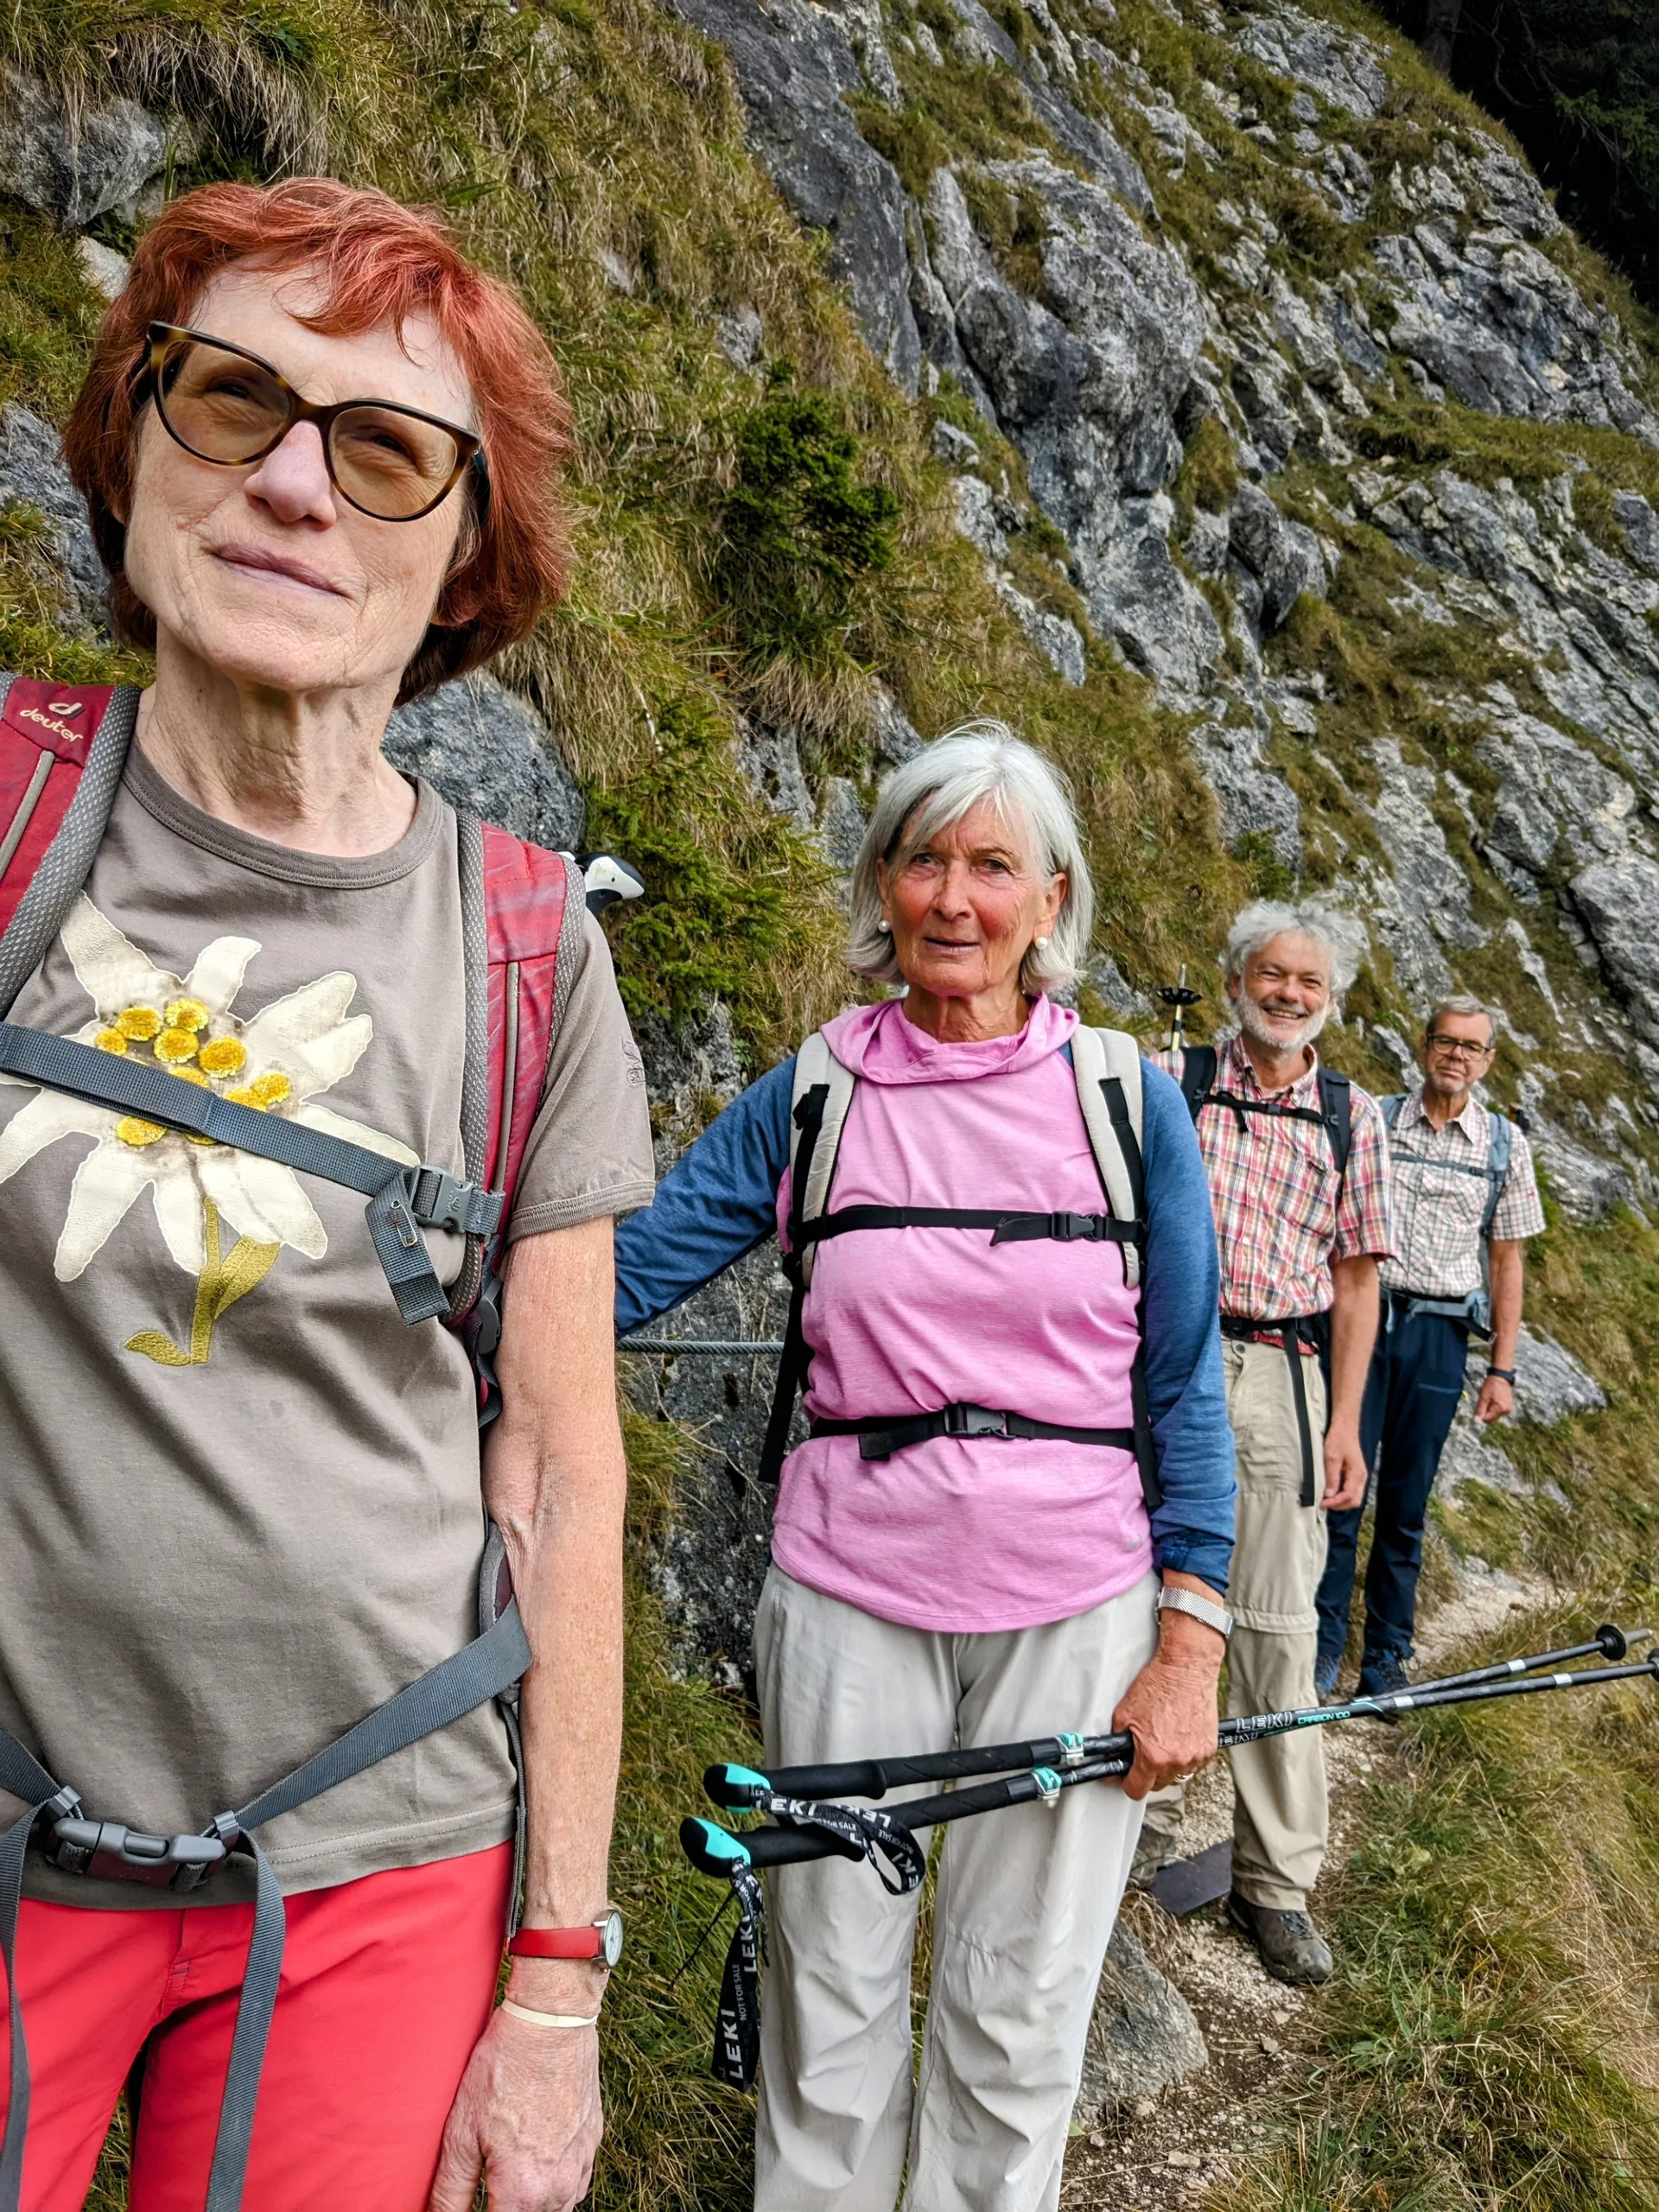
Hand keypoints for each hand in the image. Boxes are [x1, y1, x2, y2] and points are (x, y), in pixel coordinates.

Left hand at [429, 2008, 602, 2211]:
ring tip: (510, 2188)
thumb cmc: (503, 2070)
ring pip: (559, 2209)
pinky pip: (578, 2183)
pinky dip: (558, 2188)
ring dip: (535, 2207)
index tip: (478, 2199)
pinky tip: (539, 2170)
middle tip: (490, 2192)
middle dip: (510, 2210)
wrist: (551, 2019)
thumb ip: (450, 2191)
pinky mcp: (593, 2138)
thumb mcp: (462, 2132)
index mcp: (524, 2191)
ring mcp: (581, 2161)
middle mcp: (559, 2185)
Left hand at [1111, 1625, 1220, 1800]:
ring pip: (1176, 1775)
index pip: (1137, 1790)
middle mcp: (1177, 1760)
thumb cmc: (1158, 1685)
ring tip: (1162, 1741)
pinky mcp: (1209, 1748)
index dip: (1126, 1782)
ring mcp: (1196, 1755)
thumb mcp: (1124, 1714)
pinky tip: (1178, 1737)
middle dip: (1147, 1773)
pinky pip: (1193, 1763)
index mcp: (1154, 1756)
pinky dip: (1184, 1756)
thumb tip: (1112, 1759)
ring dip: (1167, 1765)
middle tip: (1142, 1753)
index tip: (1124, 1775)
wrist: (1187, 1667)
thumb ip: (1116, 1743)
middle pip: (1157, 1785)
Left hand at [1322, 1421, 1367, 1511]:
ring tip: (1327, 1500)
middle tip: (1324, 1504)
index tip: (1322, 1503)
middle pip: (1354, 1501)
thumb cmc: (1339, 1439)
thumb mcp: (1332, 1458)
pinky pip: (1351, 1490)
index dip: (1335, 1502)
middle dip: (1340, 1505)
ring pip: (1354, 1497)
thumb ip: (1332, 1477)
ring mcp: (1359, 1476)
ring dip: (1341, 1501)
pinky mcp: (1355, 1474)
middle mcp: (1361, 1477)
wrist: (1345, 1427)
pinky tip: (1331, 1493)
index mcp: (1357, 1474)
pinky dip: (1342, 1495)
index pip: (1349, 1496)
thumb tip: (1329, 1494)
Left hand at [1475, 1373, 1513, 1424]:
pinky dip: (1493, 1406)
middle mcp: (1506, 1411)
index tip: (1480, 1405)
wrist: (1501, 1377)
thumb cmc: (1491, 1386)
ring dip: (1489, 1408)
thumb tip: (1476, 1421)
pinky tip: (1493, 1398)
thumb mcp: (1483, 1397)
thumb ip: (1480, 1409)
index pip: (1487, 1420)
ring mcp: (1508, 1409)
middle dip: (1486, 1411)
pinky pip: (1498, 1410)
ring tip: (1489, 1398)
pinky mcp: (1508, 1406)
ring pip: (1494, 1414)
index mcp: (1500, 1409)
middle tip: (1485, 1400)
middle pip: (1491, 1417)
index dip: (1481, 1414)